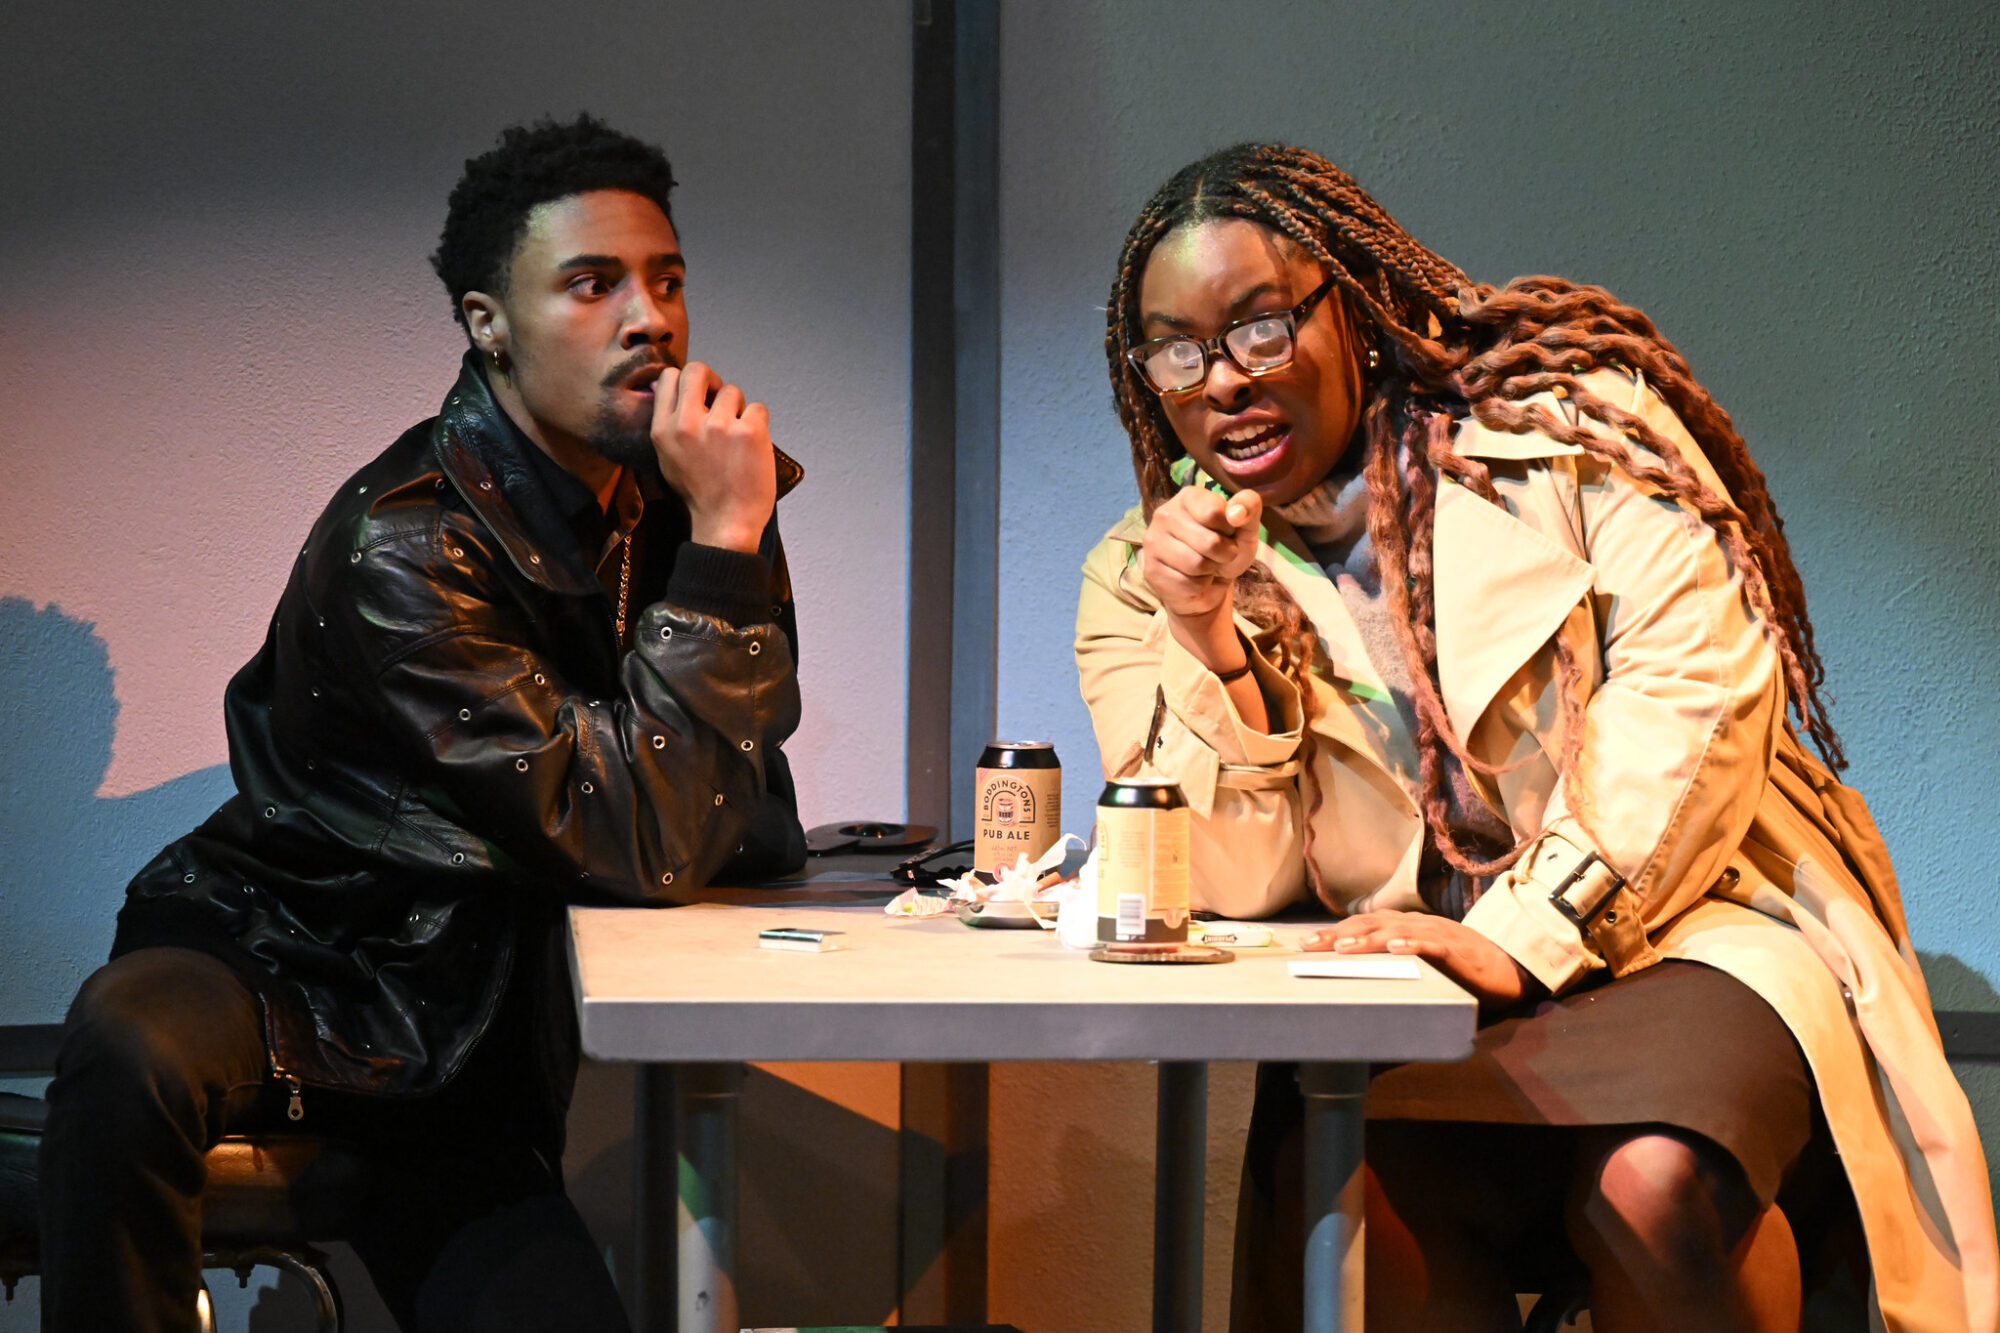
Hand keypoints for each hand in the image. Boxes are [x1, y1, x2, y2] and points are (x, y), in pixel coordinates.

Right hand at [650, 361, 774, 552]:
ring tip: (737, 438)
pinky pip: (758, 408)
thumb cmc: (699, 492)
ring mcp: (719, 426)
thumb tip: (665, 384)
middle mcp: (687, 423)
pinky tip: (753, 446)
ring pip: (733, 390)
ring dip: (739, 409)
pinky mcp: (749, 432)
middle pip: (699, 370)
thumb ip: (667, 422)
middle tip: (721, 401)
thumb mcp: (667, 457)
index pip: (670, 377)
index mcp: (663, 429)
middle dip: (713, 381)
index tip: (700, 395)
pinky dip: (759, 424)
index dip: (688, 381)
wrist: (725, 523)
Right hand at [1140, 487, 1262, 669]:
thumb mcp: (1245, 527)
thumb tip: (1236, 513)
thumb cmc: (1226, 548)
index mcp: (1188, 496)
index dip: (1229, 528)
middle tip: (1219, 553)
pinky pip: (1187, 583)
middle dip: (1224, 553)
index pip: (1214, 512)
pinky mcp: (1150, 569)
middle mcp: (1164, 514)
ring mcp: (1153, 542)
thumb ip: (1249, 508)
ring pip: (1196, 564)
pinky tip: (1193, 578)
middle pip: (1209, 542)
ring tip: (1207, 565)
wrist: (1209, 584)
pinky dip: (1199, 585)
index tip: (1226, 531)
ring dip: (1210, 570)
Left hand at [1304, 910, 1541, 1008]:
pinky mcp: (1457, 950)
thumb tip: (1359, 980)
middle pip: (1370, 924)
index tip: (1304, 944)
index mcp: (1406, 926)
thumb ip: (1394, 964)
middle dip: (1337, 934)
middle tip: (1308, 946)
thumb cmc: (1461, 967)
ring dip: (1366, 939)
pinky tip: (1395, 949)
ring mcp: (1437, 935)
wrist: (1509, 965)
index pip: (1363, 925)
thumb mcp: (1422, 961)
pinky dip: (1413, 945)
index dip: (1333, 931)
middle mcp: (1417, 925)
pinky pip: (1433, 945)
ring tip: (1341, 948)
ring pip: (1396, 932)